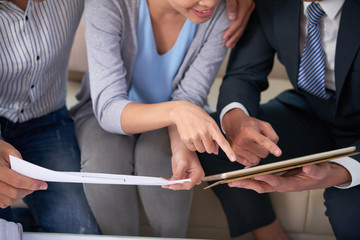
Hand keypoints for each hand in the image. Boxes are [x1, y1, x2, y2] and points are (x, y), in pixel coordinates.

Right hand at [0, 140, 46, 207]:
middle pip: (13, 193)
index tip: (44, 185)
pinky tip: (19, 190)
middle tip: (39, 185)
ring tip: (29, 187)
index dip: (32, 184)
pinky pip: (4, 202)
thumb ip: (21, 163)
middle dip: (29, 190)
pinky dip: (14, 198)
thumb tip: (33, 176)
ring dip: (22, 195)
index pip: (16, 181)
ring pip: (9, 200)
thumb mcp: (9, 151)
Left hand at [163, 146, 204, 189]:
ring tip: (163, 183)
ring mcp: (187, 177)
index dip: (180, 186)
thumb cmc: (186, 152)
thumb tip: (174, 182)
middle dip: (175, 185)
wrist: (182, 148)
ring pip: (179, 185)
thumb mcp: (182, 162)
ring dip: (170, 184)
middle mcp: (194, 177)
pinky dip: (169, 182)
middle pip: (184, 185)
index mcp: (198, 174)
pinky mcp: (181, 177)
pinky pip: (175, 182)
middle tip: (167, 185)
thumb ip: (178, 173)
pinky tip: (164, 181)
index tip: (172, 185)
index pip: (189, 184)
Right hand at [170, 101, 235, 161]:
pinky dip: (193, 145)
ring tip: (197, 135)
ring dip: (200, 145)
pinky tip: (191, 136)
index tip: (233, 158)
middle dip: (208, 146)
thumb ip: (215, 136)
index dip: (228, 151)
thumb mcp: (210, 123)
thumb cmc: (198, 116)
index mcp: (212, 127)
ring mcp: (194, 136)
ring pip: (201, 150)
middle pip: (210, 150)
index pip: (222, 142)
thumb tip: (216, 152)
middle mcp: (204, 132)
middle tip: (204, 136)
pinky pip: (193, 149)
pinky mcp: (186, 139)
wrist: (182, 111)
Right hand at [222, 108, 280, 166]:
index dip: (271, 147)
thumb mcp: (262, 124)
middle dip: (264, 150)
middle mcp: (241, 140)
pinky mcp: (234, 155)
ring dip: (257, 156)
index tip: (278, 153)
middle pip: (263, 153)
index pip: (263, 141)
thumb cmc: (249, 125)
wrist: (232, 123)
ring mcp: (236, 148)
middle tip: (259, 143)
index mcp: (249, 131)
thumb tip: (272, 149)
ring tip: (253, 147)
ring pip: (256, 161)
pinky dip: (251, 160)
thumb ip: (272, 135)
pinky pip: (248, 164)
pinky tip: (248, 152)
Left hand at [223, 0, 254, 47]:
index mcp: (245, 4)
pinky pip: (244, 21)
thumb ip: (231, 4)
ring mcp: (250, 7)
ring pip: (244, 24)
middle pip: (242, 25)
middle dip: (234, 36)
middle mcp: (249, 6)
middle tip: (227, 45)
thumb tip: (232, 18)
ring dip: (237, 35)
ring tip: (231, 44)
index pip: (238, 21)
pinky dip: (239, 30)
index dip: (231, 31)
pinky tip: (235, 36)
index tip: (224, 38)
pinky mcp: (248, 7)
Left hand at [228, 162, 351, 192]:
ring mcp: (277, 184)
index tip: (256, 175)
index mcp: (291, 184)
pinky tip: (240, 176)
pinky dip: (250, 179)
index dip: (267, 179)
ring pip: (258, 185)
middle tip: (232, 182)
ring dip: (245, 183)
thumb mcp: (319, 171)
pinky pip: (259, 181)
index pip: (277, 182)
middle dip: (247, 184)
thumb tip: (306, 167)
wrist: (320, 178)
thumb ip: (313, 169)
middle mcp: (282, 186)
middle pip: (262, 187)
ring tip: (230, 181)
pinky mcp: (275, 181)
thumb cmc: (319, 174)